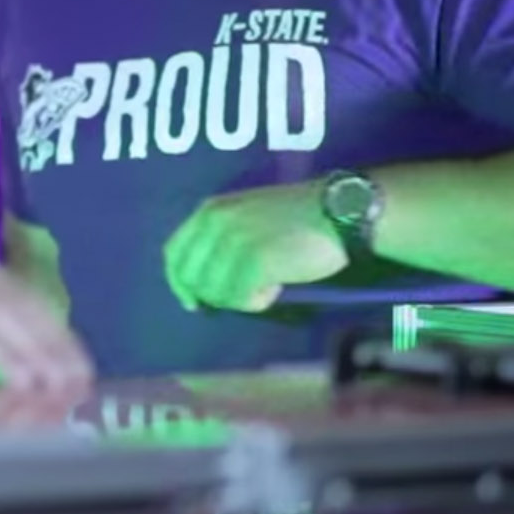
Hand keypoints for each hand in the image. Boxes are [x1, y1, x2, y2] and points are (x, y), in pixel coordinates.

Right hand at [0, 257, 92, 389]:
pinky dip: (6, 363)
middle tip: (78, 390)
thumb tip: (40, 368)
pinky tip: (22, 384)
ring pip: (14, 327)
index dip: (66, 342)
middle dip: (61, 355)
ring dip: (40, 362)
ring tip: (57, 393)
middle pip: (35, 316)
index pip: (40, 307)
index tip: (84, 375)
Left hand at [162, 182, 346, 312]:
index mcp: (210, 211)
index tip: (194, 302)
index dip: (179, 283)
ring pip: (216, 293)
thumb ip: (220, 238)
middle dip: (214, 296)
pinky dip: (258, 301)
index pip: (174, 253)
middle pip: (192, 277)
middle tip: (244, 295)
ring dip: (240, 298)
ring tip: (268, 284)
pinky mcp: (255, 261)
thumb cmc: (297, 217)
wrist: (338, 210)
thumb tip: (204, 283)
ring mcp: (233, 241)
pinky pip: (241, 299)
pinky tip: (277, 288)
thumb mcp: (247, 215)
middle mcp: (215, 223)